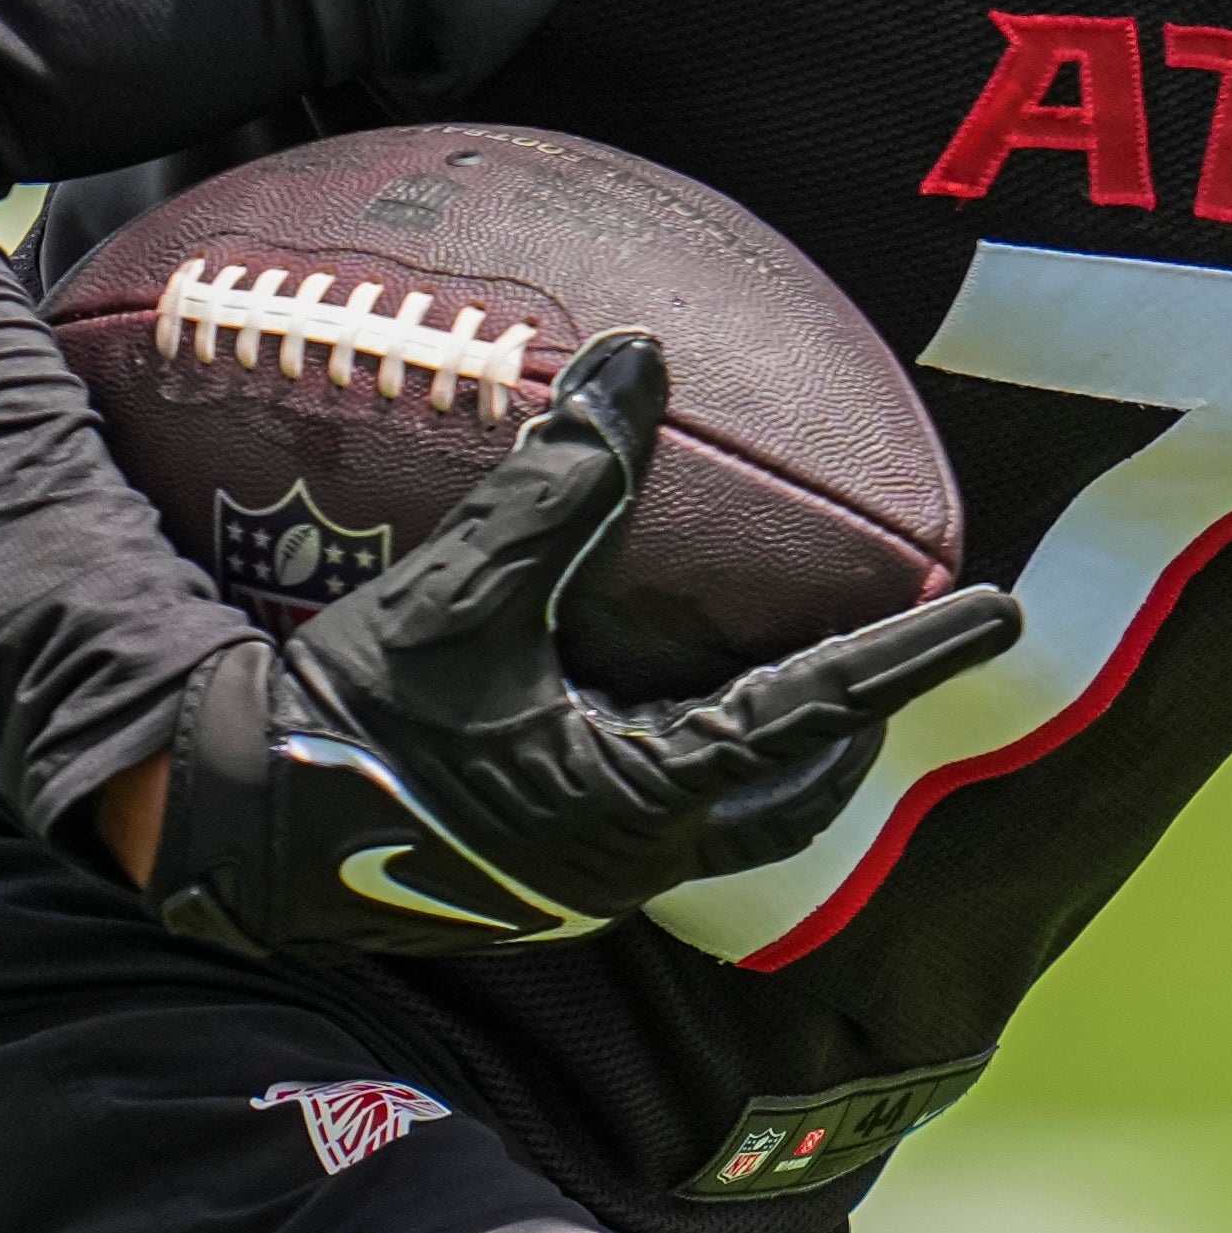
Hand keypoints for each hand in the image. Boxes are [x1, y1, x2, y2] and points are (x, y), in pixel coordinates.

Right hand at [147, 332, 1026, 956]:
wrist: (232, 833)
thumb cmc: (349, 718)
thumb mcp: (462, 594)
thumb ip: (560, 482)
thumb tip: (638, 357)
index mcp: (639, 798)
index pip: (815, 712)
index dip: (911, 656)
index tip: (1000, 612)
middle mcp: (629, 856)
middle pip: (790, 795)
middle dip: (853, 727)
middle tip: (902, 653)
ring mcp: (580, 875)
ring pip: (725, 817)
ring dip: (775, 751)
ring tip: (802, 679)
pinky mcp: (532, 872)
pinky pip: (650, 814)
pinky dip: (691, 757)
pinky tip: (652, 700)